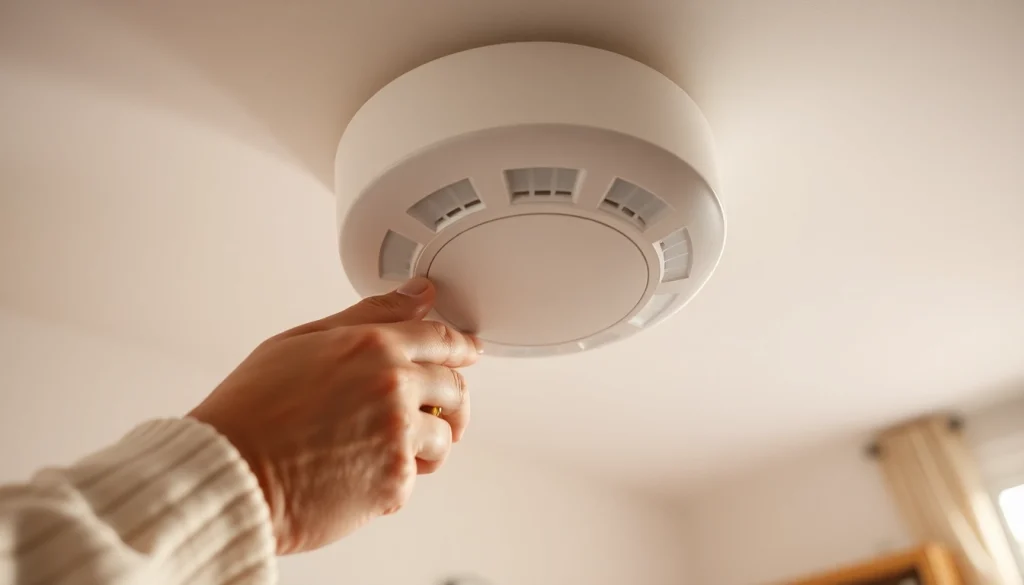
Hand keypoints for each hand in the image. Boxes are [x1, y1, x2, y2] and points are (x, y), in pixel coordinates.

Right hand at [188, 277, 479, 553]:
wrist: (228, 473)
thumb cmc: (251, 411)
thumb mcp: (301, 342)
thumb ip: (368, 316)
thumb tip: (417, 292)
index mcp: (372, 346)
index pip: (438, 337)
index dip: (460, 345)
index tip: (469, 351)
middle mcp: (393, 386)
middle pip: (454, 388)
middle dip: (451, 400)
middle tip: (440, 411)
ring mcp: (397, 435)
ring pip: (443, 438)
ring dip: (426, 444)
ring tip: (391, 450)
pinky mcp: (394, 482)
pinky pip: (413, 478)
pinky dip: (392, 480)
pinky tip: (357, 474)